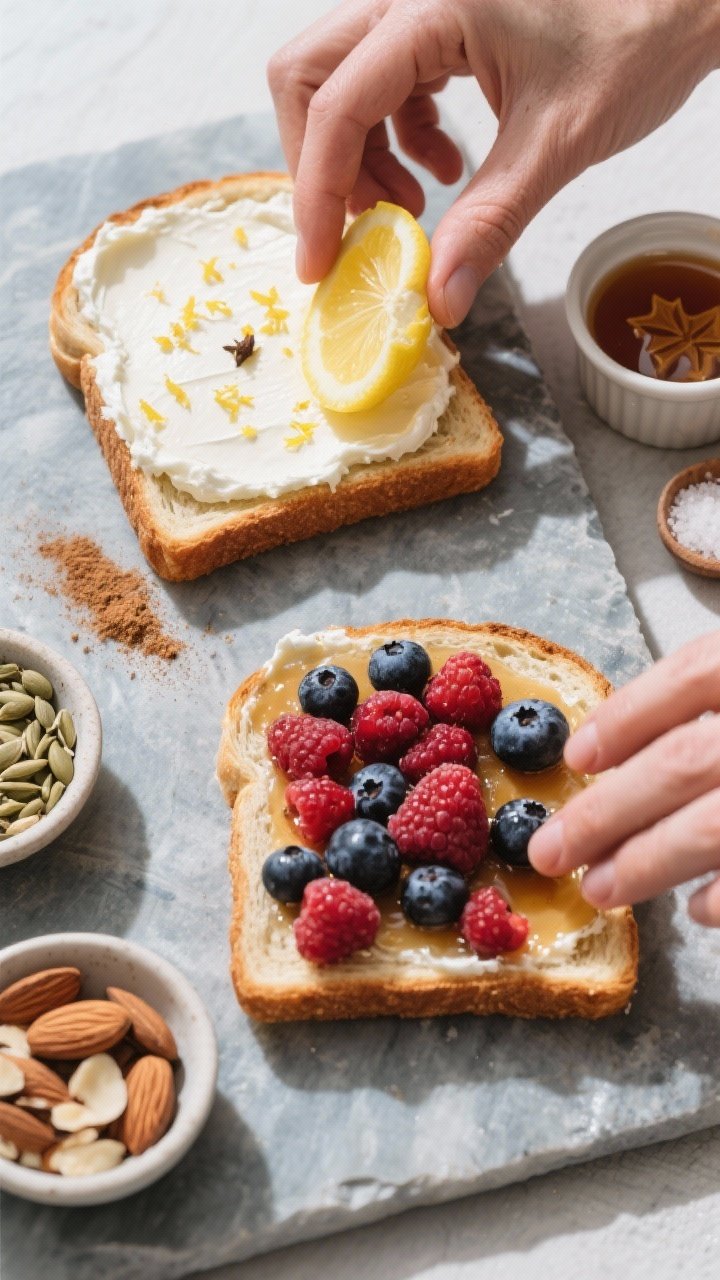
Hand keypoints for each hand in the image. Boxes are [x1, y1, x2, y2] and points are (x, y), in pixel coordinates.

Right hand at [268, 0, 719, 325]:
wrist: (678, 9)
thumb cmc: (633, 46)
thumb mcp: (556, 142)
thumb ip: (490, 221)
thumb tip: (439, 297)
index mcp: (434, 7)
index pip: (336, 103)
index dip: (319, 192)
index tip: (320, 261)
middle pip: (310, 78)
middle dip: (322, 166)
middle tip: (354, 233)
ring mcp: (421, 10)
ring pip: (341, 85)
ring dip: (361, 160)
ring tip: (410, 210)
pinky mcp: (438, 29)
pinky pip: (383, 88)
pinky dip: (396, 142)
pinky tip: (443, 174)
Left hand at [528, 631, 719, 926]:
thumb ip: (713, 694)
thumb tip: (619, 752)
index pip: (692, 675)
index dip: (627, 716)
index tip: (575, 757)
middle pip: (683, 762)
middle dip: (606, 813)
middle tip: (548, 851)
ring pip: (714, 825)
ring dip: (649, 862)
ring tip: (600, 887)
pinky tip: (695, 910)